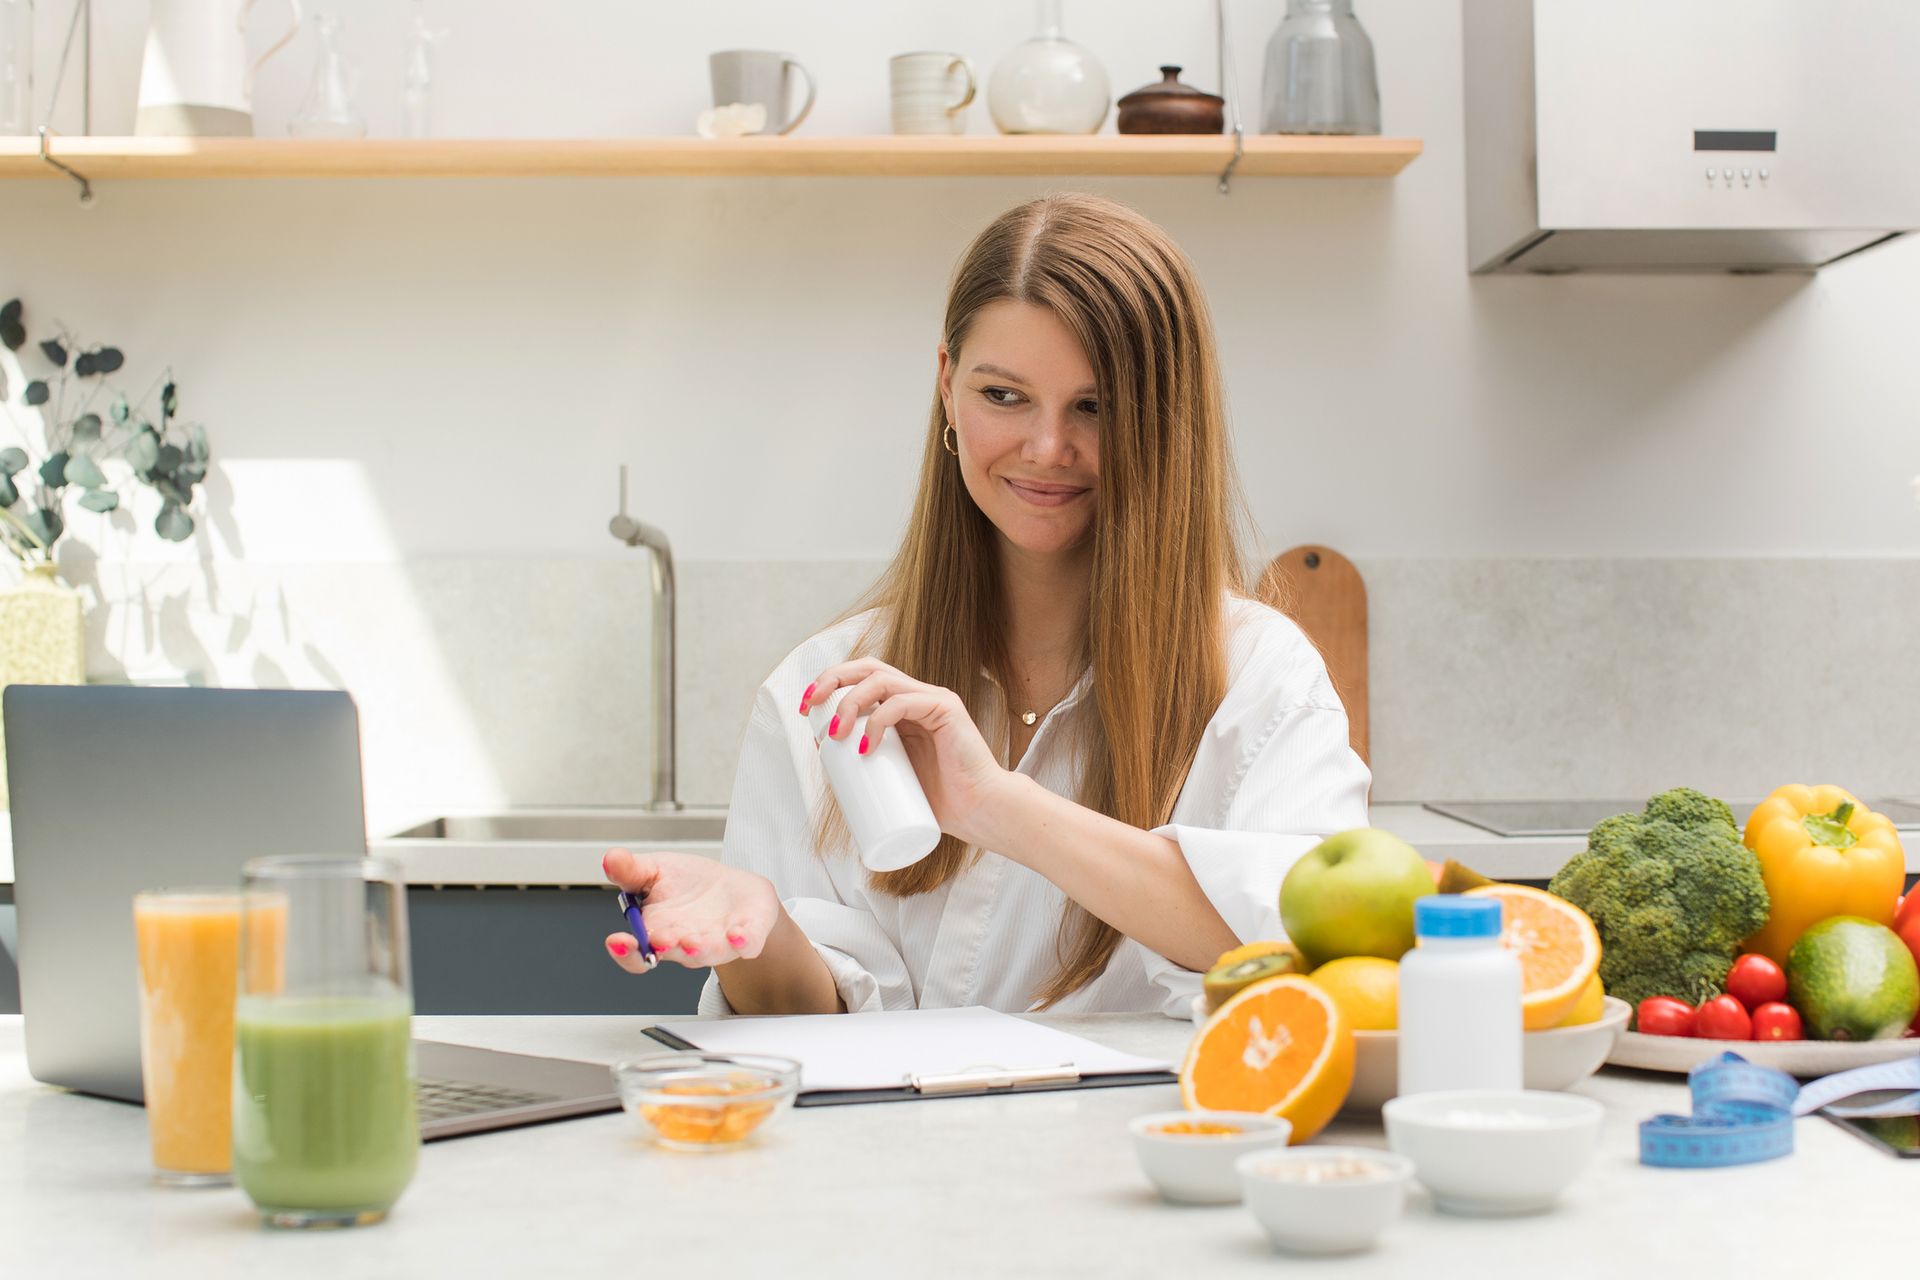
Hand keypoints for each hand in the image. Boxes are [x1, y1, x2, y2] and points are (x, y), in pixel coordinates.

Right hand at [600, 848, 780, 972]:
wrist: (732, 889)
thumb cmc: (689, 884)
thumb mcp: (655, 869)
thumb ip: (631, 870)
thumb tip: (610, 859)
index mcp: (657, 931)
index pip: (636, 953)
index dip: (626, 952)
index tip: (617, 941)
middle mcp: (685, 944)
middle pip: (671, 953)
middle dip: (665, 947)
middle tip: (659, 939)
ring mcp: (717, 943)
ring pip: (707, 953)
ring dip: (700, 949)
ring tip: (693, 942)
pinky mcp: (748, 936)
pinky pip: (746, 944)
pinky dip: (742, 941)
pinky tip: (738, 934)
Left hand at [799, 658, 1012, 847]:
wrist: (979, 812)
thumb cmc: (939, 801)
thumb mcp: (890, 777)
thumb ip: (865, 763)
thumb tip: (824, 755)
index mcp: (902, 708)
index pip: (861, 678)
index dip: (830, 685)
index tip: (806, 711)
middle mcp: (916, 696)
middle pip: (867, 667)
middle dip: (832, 679)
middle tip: (810, 706)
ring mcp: (932, 699)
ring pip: (881, 679)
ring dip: (850, 701)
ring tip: (836, 733)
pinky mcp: (946, 709)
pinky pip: (904, 702)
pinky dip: (878, 720)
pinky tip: (865, 745)